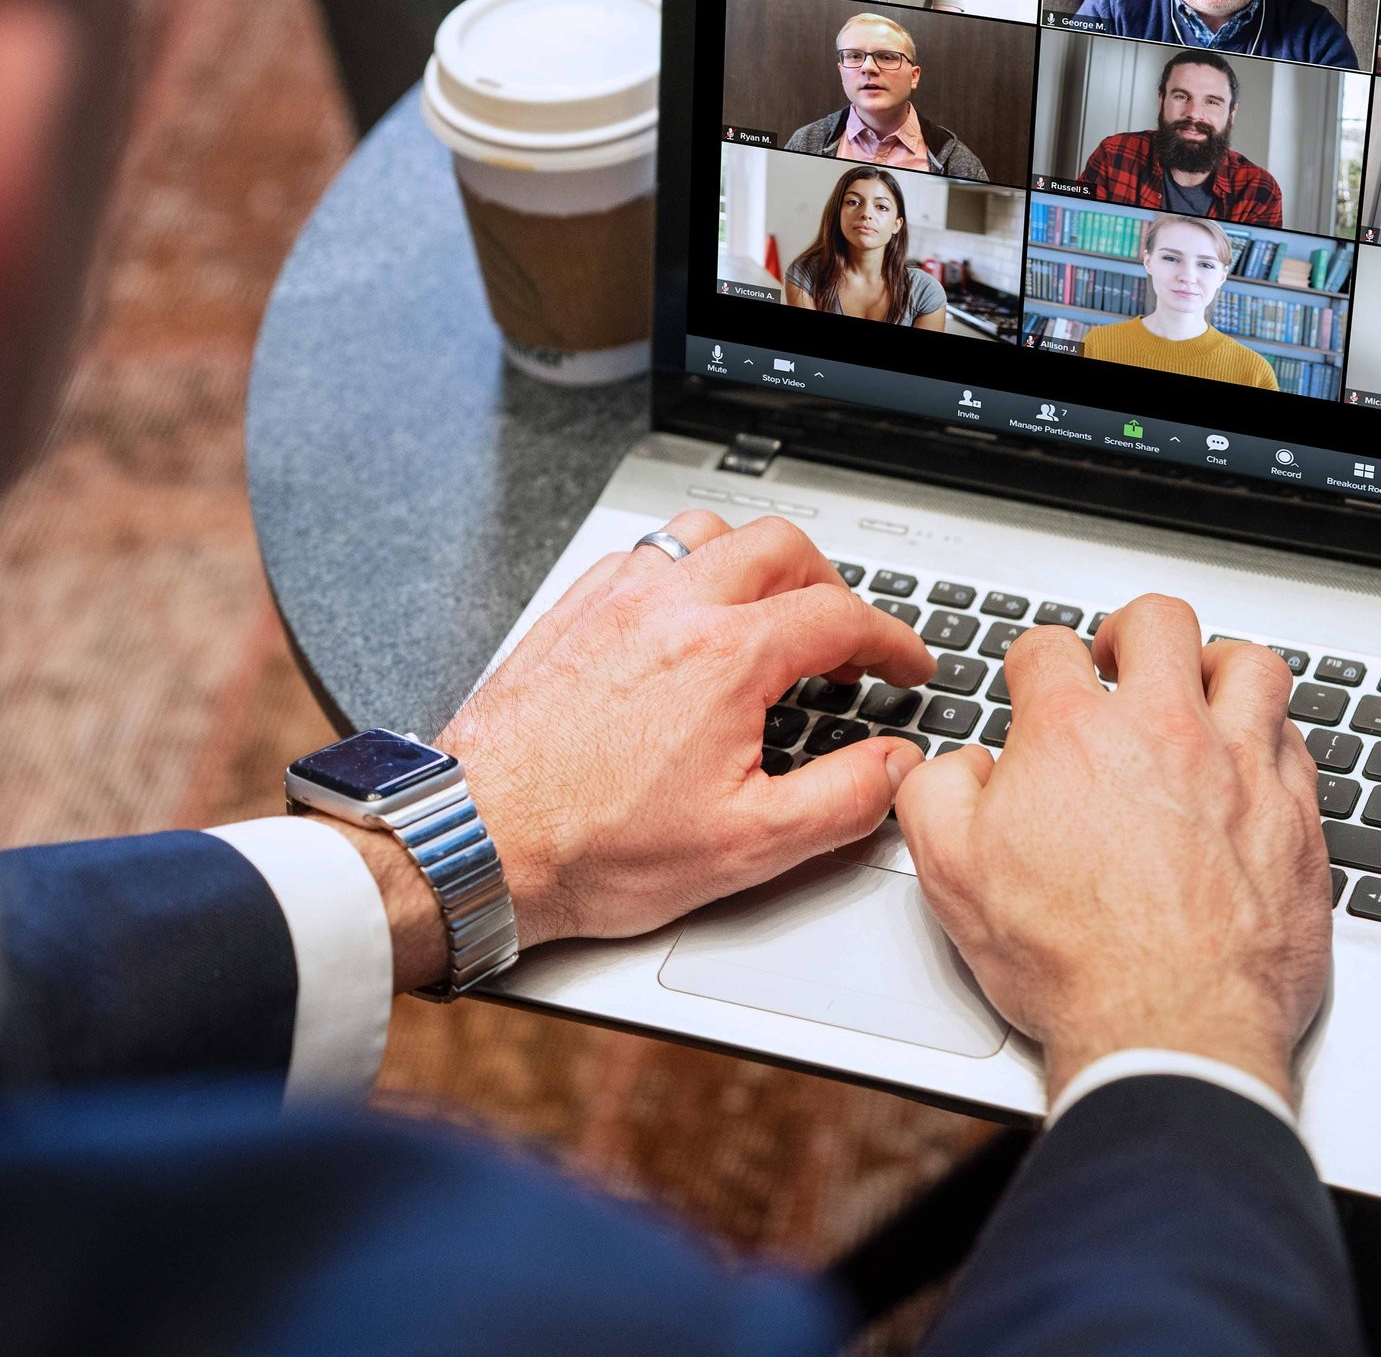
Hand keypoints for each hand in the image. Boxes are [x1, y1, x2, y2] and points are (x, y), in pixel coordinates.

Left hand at [425, 512, 932, 961]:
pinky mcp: (572, 611)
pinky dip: (687, 569)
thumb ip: (841, 798)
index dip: (893, 639)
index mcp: (726, 657)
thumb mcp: (746, 847)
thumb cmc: (592, 848)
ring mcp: (615, 599)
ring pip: (708, 532)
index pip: (841, 617)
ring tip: (771, 614)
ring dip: (755, 562)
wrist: (475, 840)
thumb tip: (894, 764)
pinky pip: (644, 553)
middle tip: (845, 641)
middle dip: (831, 586)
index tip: (906, 664)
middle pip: (782, 547)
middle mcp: (672, 607)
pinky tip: (687, 617)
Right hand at [894, 594, 1331, 1104]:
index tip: (1037, 684)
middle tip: (1121, 661)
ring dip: (1218, 667)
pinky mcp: (1297, 818)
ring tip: (1201, 691)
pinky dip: (1271, 738)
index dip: (1035, 663)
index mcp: (1072, 734)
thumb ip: (937, 793)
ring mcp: (1241, 769)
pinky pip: (1297, 741)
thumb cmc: (1069, 963)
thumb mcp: (950, 874)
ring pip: (1249, 665)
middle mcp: (1165, 732)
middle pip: (1160, 622)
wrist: (1169, 1028)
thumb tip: (959, 765)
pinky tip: (1252, 763)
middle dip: (1132, 631)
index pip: (1049, 648)